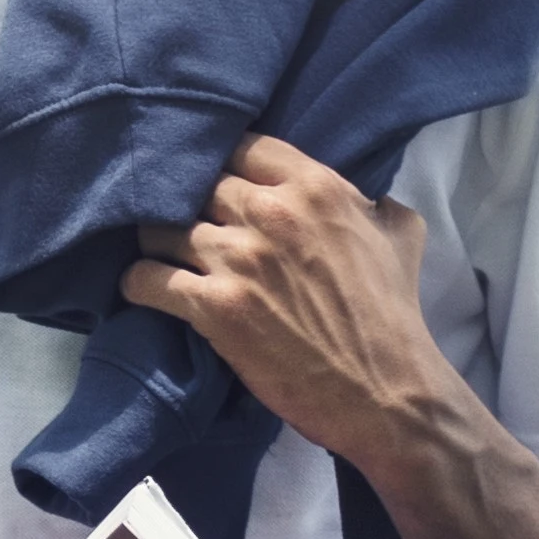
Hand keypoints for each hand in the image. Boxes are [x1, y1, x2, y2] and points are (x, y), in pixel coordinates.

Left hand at [118, 131, 457, 479]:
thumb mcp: (400, 238)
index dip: (222, 165)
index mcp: (316, 188)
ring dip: (154, 242)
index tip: (213, 182)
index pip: (242, 147)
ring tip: (158, 255)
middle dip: (185, 204)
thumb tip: (370, 195)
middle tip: (182, 224)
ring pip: (160, 227)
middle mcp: (272, 213)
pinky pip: (146, 278)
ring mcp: (239, 258)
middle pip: (196, 185)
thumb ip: (376, 204)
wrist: (385, 391)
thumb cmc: (393, 315)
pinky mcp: (215, 306)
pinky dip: (138, 283)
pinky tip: (143, 289)